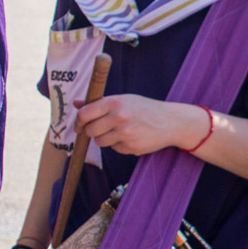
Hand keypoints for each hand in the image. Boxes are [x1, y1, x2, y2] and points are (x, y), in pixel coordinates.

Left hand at [76, 94, 205, 156]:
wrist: (170, 121)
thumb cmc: (144, 109)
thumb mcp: (123, 100)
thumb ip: (99, 102)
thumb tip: (76, 103)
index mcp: (115, 102)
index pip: (85, 114)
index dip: (78, 122)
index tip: (79, 125)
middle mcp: (119, 117)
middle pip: (90, 131)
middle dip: (90, 132)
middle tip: (98, 129)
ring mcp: (125, 134)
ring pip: (100, 142)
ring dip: (104, 139)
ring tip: (118, 131)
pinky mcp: (131, 147)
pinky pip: (114, 148)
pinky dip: (118, 144)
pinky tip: (131, 137)